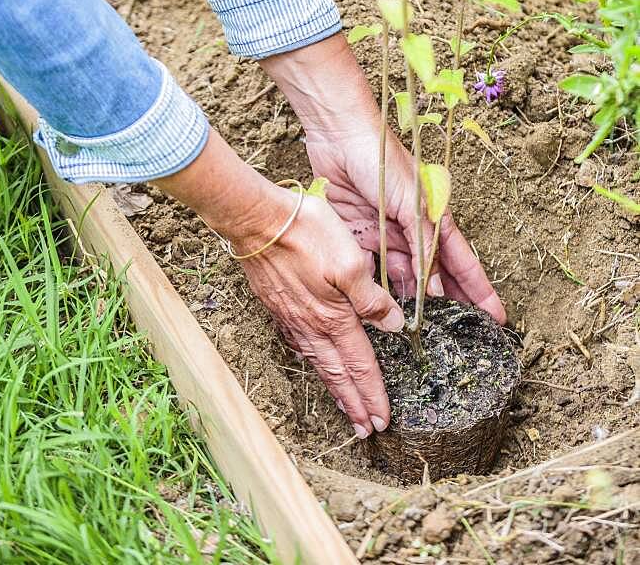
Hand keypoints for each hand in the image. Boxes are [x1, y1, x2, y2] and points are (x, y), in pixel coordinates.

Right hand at [234, 188, 404, 436]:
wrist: (256, 219)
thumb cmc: (305, 232)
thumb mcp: (350, 260)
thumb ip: (371, 296)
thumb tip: (391, 324)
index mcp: (334, 316)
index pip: (360, 364)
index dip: (373, 393)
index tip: (383, 419)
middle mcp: (311, 324)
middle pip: (338, 373)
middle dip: (354, 403)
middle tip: (366, 429)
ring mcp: (291, 316)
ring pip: (318, 362)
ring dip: (335, 388)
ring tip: (345, 408)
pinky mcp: (278, 304)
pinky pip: (300, 344)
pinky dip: (313, 362)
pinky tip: (314, 361)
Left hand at [262, 33, 504, 323]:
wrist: (339, 135)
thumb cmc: (383, 159)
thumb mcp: (410, 204)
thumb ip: (421, 246)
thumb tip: (433, 289)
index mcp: (433, 218)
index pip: (462, 263)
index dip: (479, 291)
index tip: (497, 319)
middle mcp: (412, 230)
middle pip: (433, 277)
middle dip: (446, 306)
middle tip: (456, 340)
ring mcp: (385, 233)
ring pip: (401, 278)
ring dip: (408, 303)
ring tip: (417, 336)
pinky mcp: (359, 233)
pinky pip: (371, 268)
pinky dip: (375, 288)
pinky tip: (380, 311)